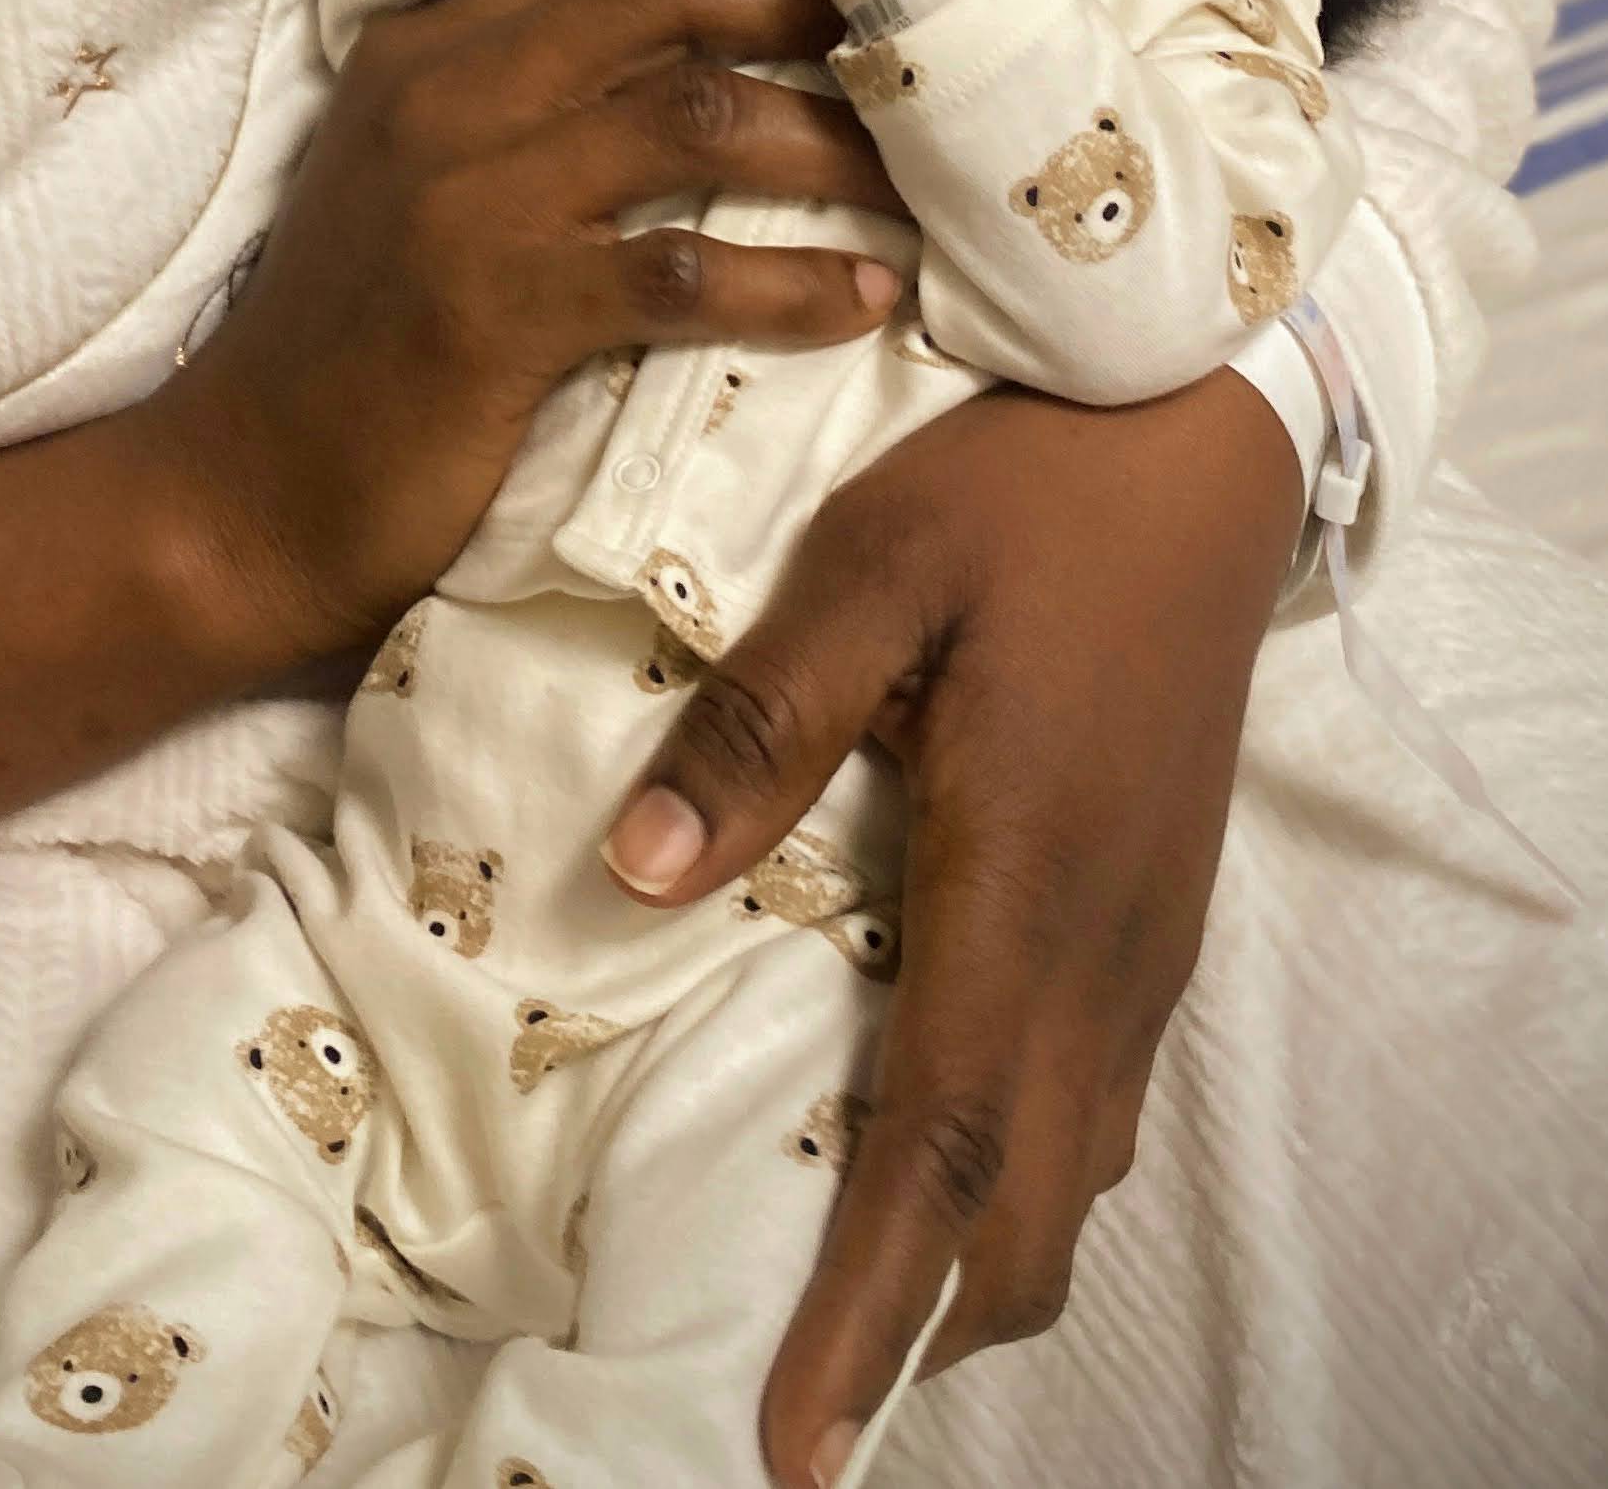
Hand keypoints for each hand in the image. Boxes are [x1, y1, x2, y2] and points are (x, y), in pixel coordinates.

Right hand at [142, 0, 912, 656]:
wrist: (242, 497)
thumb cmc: (357, 344)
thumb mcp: (422, 178)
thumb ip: (527, 99)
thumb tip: (703, 60)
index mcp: (430, 38)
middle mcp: (445, 85)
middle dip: (815, 5)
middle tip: (927, 47)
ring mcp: (466, 191)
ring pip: (694, 113)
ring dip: (829, 142)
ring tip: (923, 181)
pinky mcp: (495, 307)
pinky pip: (680, 273)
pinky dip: (789, 286)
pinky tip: (863, 304)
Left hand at [600, 370, 1300, 1488]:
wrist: (1196, 441)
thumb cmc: (1020, 490)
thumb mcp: (870, 567)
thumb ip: (755, 726)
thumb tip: (633, 874)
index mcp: (1026, 875)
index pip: (944, 1146)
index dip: (870, 1305)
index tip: (799, 1440)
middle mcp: (1104, 945)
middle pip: (1025, 1212)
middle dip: (917, 1330)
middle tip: (793, 1405)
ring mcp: (1148, 937)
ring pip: (1072, 1171)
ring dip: (971, 1262)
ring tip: (845, 1305)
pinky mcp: (1156, 909)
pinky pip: (1094, 1100)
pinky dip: (1015, 1176)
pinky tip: (931, 1153)